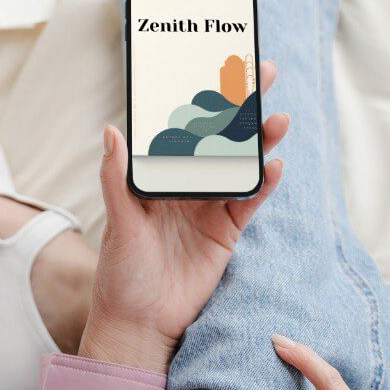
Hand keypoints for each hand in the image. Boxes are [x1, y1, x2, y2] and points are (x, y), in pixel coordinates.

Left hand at [78, 62, 286, 373]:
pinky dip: (263, 184)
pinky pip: (249, 200)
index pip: (183, 124)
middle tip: (265, 73)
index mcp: (156, 173)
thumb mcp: (118, 221)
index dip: (202, 95)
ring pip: (239, 163)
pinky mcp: (226, 231)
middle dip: (242, 105)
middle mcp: (184, 183)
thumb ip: (118, 178)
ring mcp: (207, 205)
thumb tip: (112, 130)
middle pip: (219, 136)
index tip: (219, 66)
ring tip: (277, 119)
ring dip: (258, 141)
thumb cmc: (120, 271)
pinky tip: (275, 165)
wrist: (141, 323)